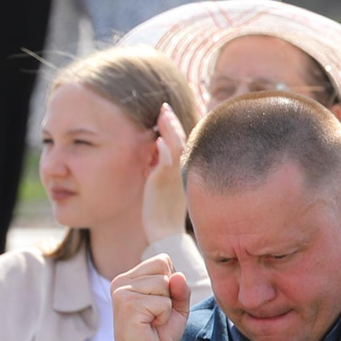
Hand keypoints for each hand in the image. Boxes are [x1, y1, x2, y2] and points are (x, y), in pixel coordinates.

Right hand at [103, 253, 191, 340]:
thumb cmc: (157, 333)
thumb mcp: (176, 308)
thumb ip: (180, 289)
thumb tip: (178, 276)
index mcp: (130, 277)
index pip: (163, 261)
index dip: (172, 283)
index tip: (159, 303)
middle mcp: (122, 281)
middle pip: (165, 270)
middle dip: (170, 295)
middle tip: (156, 314)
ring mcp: (122, 291)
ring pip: (165, 284)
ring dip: (167, 307)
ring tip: (152, 320)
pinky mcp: (127, 305)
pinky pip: (163, 302)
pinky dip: (164, 316)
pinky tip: (149, 325)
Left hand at [140, 104, 187, 242]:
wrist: (165, 232)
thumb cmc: (163, 212)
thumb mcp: (163, 185)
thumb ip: (161, 166)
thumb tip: (157, 147)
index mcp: (183, 172)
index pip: (182, 144)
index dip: (175, 128)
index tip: (166, 114)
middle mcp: (182, 172)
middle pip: (182, 141)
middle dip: (173, 124)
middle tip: (164, 108)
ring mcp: (175, 177)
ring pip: (177, 149)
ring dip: (170, 131)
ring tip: (162, 116)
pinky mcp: (165, 185)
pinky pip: (168, 164)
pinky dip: (165, 151)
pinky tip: (158, 140)